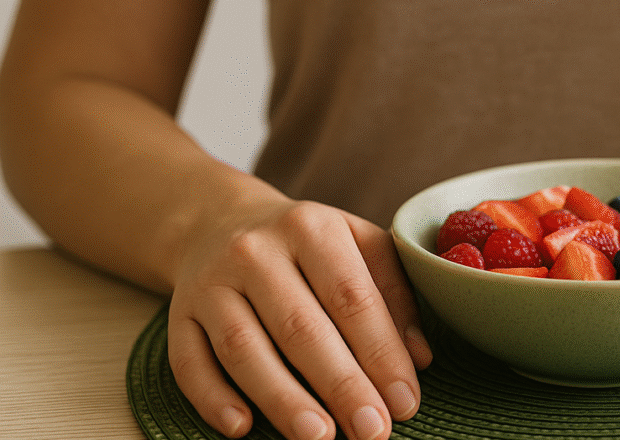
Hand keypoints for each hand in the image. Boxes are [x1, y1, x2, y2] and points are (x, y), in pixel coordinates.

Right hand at [166, 195, 433, 439]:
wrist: (223, 221)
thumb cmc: (309, 246)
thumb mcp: (360, 246)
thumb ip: (394, 295)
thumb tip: (420, 358)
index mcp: (312, 228)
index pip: (352, 297)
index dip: (381, 353)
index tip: (405, 402)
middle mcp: (256, 252)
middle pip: (300, 327)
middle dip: (340, 385)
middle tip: (372, 430)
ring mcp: (211, 283)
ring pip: (243, 348)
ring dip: (282, 398)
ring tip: (318, 437)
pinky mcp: (178, 314)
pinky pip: (189, 362)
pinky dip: (213, 399)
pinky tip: (242, 429)